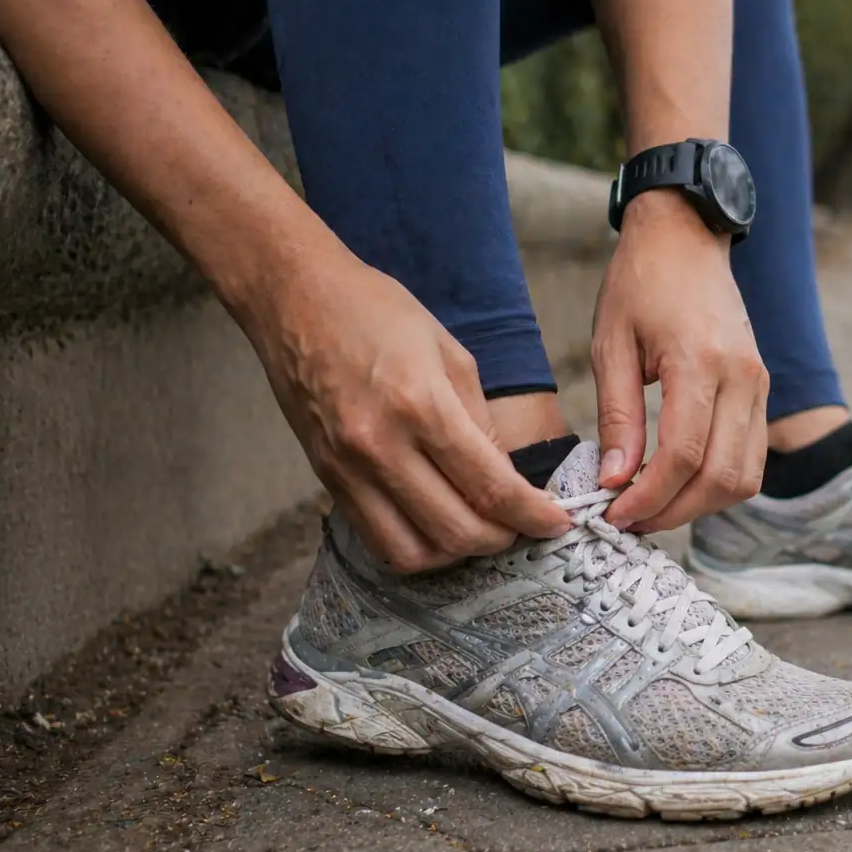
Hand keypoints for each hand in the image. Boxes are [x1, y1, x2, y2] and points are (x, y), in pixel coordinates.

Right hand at [235, 247, 572, 570]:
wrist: (293, 297)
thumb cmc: (376, 311)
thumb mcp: (450, 352)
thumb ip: (481, 422)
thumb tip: (506, 478)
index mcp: (421, 406)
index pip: (491, 487)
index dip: (533, 516)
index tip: (557, 523)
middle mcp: (381, 446)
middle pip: (457, 530)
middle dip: (503, 539)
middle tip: (523, 526)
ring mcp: (348, 469)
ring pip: (413, 553)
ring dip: (457, 554)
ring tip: (479, 529)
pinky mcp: (326, 480)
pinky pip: (376, 540)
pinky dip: (415, 547)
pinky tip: (435, 525)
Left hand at [591, 190, 768, 532]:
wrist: (686, 237)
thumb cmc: (640, 283)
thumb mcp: (610, 344)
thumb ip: (616, 416)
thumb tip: (614, 480)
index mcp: (700, 362)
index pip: (683, 455)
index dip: (648, 497)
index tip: (613, 514)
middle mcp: (742, 378)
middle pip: (720, 478)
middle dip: (673, 512)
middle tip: (628, 519)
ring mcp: (759, 385)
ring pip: (744, 477)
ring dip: (699, 505)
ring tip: (651, 506)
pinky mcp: (761, 390)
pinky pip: (750, 457)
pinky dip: (718, 483)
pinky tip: (678, 482)